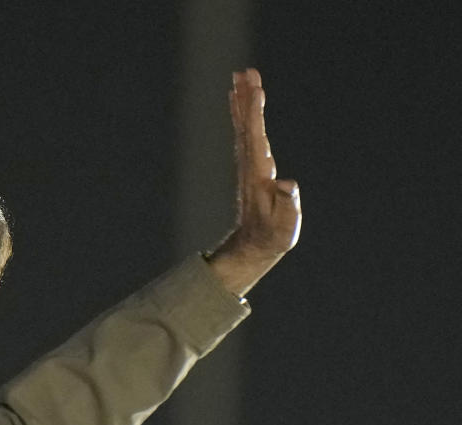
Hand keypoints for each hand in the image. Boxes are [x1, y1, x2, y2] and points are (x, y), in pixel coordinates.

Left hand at [207, 68, 301, 296]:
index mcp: (258, 176)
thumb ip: (288, 205)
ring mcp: (248, 164)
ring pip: (244, 127)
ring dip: (242, 102)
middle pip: (246, 126)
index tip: (255, 91)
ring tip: (241, 77)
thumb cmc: (273, 236)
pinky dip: (244, 115)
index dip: (255, 115)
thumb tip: (287, 185)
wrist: (253, 245)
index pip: (256, 139)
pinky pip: (246, 133)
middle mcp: (249, 166)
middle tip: (244, 72)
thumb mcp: (285, 225)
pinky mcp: (250, 166)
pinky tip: (241, 101)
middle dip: (246, 99)